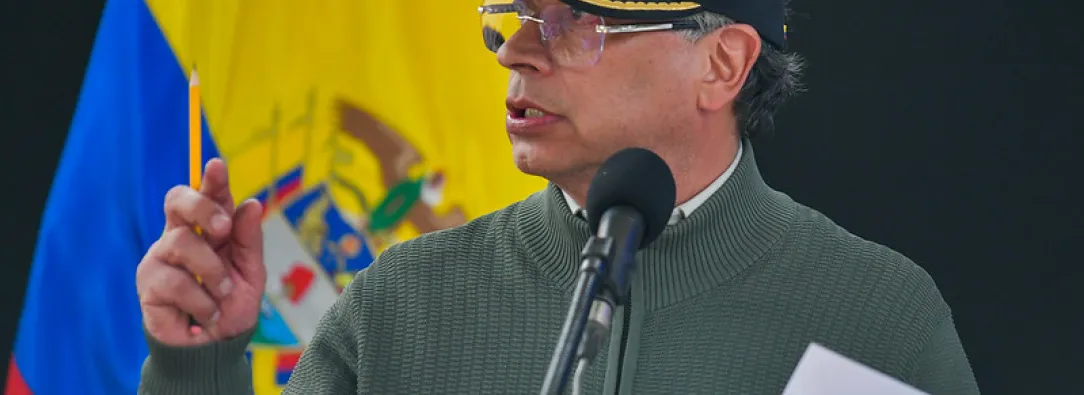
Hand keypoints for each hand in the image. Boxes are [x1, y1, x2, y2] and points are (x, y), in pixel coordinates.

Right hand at [136, 158, 265, 346]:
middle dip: (202, 207)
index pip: (206, 196)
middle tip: (223, 228)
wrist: (215, 348)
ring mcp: (160, 259)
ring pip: (182, 243)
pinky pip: (175, 281)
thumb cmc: (231, 306)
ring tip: (222, 294)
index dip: (211, 180)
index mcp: (207, 230)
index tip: (218, 166)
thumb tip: (251, 203)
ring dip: (212, 271)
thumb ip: (249, 240)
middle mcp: (179, 237)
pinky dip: (200, 300)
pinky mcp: (148, 284)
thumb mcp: (250, 273)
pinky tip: (206, 313)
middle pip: (178, 201)